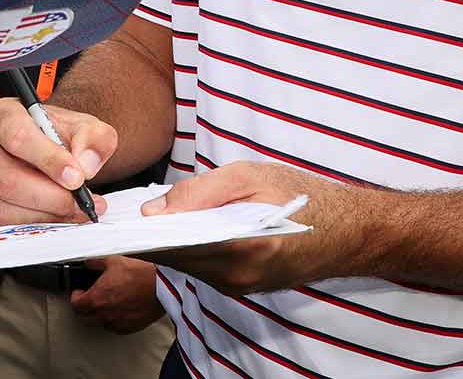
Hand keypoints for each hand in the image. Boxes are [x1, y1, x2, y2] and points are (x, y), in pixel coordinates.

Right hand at [0, 98, 116, 224]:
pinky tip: (59, 216)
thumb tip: (85, 165)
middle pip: (8, 177)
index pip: (18, 137)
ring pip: (4, 204)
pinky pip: (4, 221)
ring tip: (75, 210)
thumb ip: (94, 139)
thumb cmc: (58, 134)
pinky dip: (36, 224)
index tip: (76, 178)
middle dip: (50, 196)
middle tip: (80, 201)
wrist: (48, 146)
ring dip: (45, 214)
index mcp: (1, 115)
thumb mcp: (84, 126)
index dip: (48, 160)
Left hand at [68, 256, 165, 333]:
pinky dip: (112, 320)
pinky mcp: (129, 327)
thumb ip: (96, 263)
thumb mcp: (113, 261)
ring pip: (99, 323)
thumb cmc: (139, 275)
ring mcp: (117, 322)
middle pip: (84, 317)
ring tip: (103, 304)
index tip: (78, 292)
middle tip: (87, 298)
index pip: (75, 304)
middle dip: (83, 308)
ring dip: (97, 315)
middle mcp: (104, 313)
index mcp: (96, 298)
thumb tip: (88, 263)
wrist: (161, 287)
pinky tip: (117, 310)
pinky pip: (114, 327)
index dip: (75, 297)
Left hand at [138, 161, 361, 294]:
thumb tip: (154, 210)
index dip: (140, 237)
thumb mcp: (249, 176)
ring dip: (168, 244)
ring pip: (187, 266)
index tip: (113, 224)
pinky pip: (203, 270)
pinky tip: (180, 230)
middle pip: (175, 260)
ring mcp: (240, 287)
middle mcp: (237, 276)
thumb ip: (200, 192)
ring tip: (149, 218)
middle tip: (123, 215)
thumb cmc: (302, 195)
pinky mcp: (243, 287)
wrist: (348, 229)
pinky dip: (188, 250)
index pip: (172, 249)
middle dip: (149, 239)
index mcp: (239, 247)